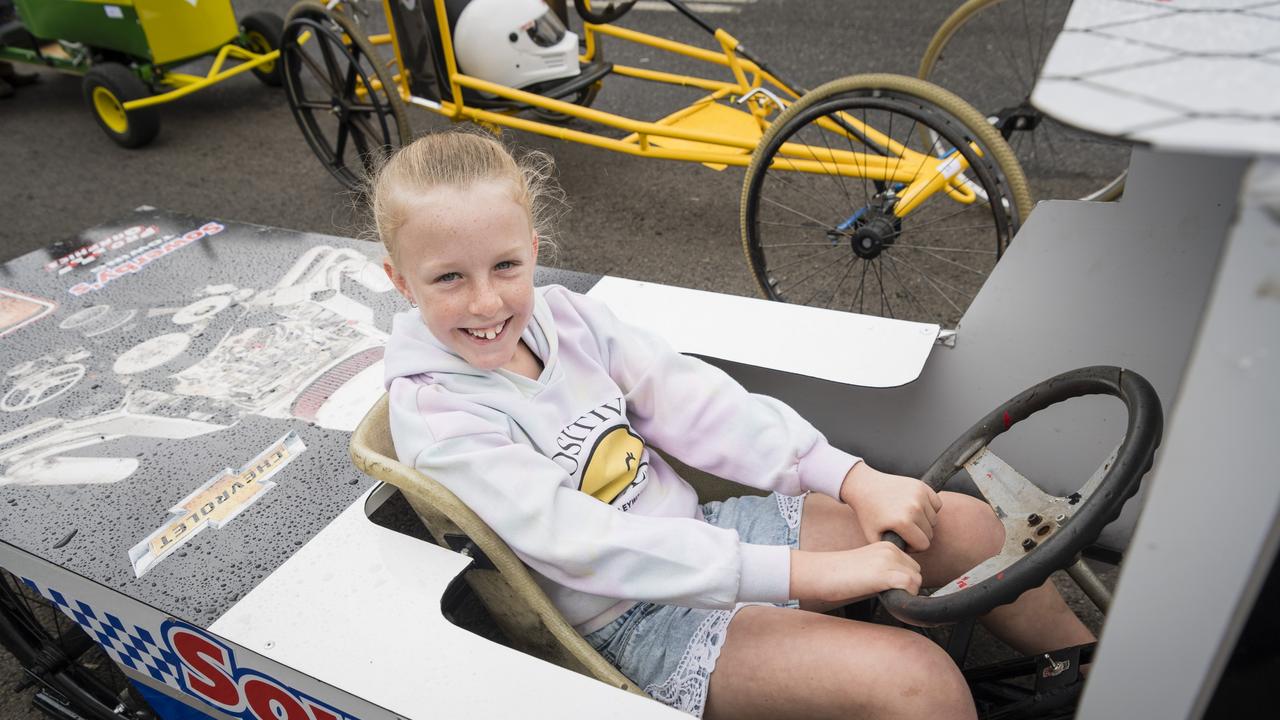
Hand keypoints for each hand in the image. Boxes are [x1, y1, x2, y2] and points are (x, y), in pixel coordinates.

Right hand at [790, 543, 922, 602]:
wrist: (821, 572)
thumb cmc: (839, 573)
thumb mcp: (869, 565)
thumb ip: (887, 569)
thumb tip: (903, 586)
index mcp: (887, 545)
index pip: (911, 565)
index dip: (904, 579)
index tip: (890, 587)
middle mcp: (890, 550)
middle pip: (916, 572)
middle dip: (906, 585)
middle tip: (888, 593)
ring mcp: (888, 561)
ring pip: (916, 580)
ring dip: (905, 592)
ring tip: (885, 595)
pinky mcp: (884, 574)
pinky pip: (909, 586)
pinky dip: (904, 596)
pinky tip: (887, 597)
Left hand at [839, 461, 941, 550]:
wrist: (865, 486)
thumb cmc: (868, 514)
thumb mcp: (873, 537)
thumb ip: (892, 550)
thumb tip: (908, 559)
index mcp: (903, 521)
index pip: (923, 545)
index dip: (913, 547)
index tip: (903, 541)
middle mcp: (914, 507)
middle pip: (929, 533)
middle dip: (918, 535)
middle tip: (904, 531)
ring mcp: (919, 494)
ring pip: (934, 519)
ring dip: (924, 522)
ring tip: (908, 520)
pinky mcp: (922, 485)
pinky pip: (937, 504)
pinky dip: (930, 508)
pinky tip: (916, 509)